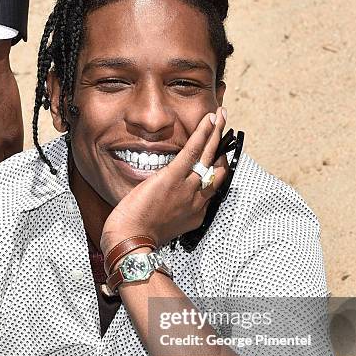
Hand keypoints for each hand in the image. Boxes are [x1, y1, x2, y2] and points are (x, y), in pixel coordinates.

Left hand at [101, 107, 227, 254]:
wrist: (131, 240)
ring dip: (217, 132)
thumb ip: (171, 210)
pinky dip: (204, 133)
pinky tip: (209, 119)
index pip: (212, 187)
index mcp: (195, 213)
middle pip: (218, 170)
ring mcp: (187, 188)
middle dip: (222, 149)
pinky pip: (194, 151)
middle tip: (225, 130)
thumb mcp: (164, 224)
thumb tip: (165, 199)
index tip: (216, 158)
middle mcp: (197, 200)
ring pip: (209, 156)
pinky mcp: (173, 177)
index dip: (216, 170)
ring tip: (221, 115)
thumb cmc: (139, 235)